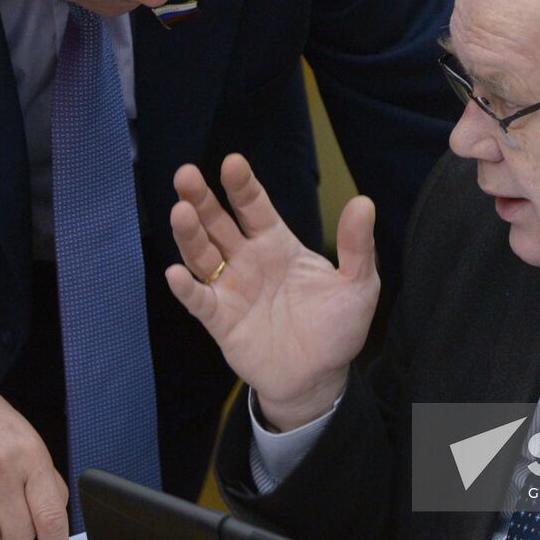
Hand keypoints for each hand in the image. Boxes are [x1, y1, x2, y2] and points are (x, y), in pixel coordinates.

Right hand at [165, 153, 379, 430]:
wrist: (320, 378)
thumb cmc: (337, 327)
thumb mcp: (358, 285)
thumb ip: (357, 247)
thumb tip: (364, 202)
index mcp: (277, 244)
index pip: (254, 207)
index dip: (242, 185)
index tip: (231, 162)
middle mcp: (248, 260)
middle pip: (218, 223)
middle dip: (201, 200)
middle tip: (186, 175)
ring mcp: (231, 289)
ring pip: (203, 255)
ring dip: (190, 234)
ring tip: (180, 212)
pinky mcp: (221, 321)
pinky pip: (200, 301)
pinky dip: (187, 288)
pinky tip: (176, 273)